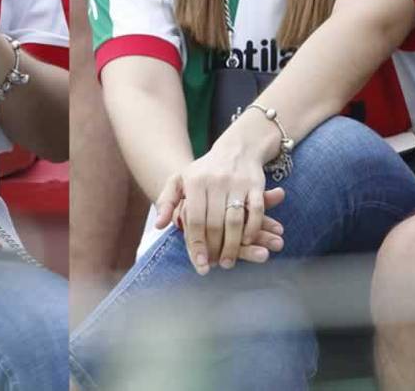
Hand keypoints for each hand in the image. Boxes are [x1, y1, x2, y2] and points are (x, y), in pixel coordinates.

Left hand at [153, 146, 270, 274]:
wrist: (237, 149)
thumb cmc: (204, 170)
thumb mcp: (180, 179)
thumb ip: (167, 201)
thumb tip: (158, 225)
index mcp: (195, 182)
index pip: (195, 218)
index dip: (196, 243)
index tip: (198, 263)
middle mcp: (215, 182)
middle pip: (215, 223)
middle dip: (214, 249)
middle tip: (213, 266)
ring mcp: (237, 184)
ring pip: (235, 221)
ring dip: (233, 246)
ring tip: (228, 262)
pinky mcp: (256, 186)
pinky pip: (256, 212)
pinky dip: (252, 230)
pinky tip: (247, 243)